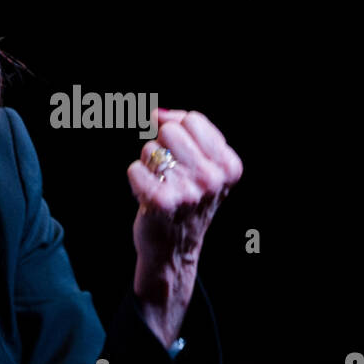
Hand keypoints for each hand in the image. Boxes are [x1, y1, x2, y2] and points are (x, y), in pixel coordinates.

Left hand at [126, 108, 242, 342]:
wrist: (174, 249)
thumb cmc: (185, 199)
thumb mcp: (202, 165)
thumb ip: (184, 130)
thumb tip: (157, 113)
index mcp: (229, 166)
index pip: (193, 119)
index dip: (177, 129)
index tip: (179, 152)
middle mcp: (213, 178)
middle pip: (171, 130)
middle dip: (162, 146)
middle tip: (168, 173)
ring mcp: (189, 191)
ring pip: (150, 149)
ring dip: (148, 165)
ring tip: (160, 186)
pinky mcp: (162, 203)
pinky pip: (135, 169)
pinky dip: (136, 180)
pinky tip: (148, 197)